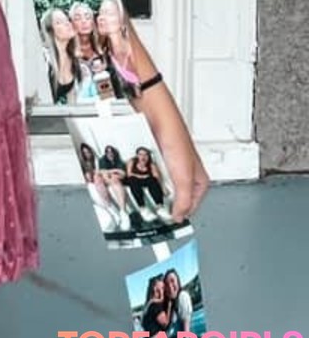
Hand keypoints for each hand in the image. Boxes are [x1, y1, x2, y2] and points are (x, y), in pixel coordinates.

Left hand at [151, 107, 208, 221]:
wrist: (156, 115)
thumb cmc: (175, 137)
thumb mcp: (183, 175)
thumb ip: (184, 199)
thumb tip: (179, 216)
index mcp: (198, 181)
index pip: (190, 207)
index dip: (177, 215)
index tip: (164, 222)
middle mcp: (185, 174)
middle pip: (173, 197)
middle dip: (162, 200)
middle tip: (151, 205)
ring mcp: (170, 167)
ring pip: (160, 186)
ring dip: (151, 188)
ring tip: (143, 189)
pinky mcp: (157, 160)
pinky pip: (150, 174)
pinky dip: (145, 177)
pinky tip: (139, 177)